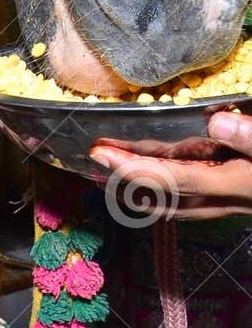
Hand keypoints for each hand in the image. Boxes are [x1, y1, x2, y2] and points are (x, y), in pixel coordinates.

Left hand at [90, 110, 251, 218]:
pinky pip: (175, 203)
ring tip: (102, 169)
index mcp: (229, 185)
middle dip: (120, 178)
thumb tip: (216, 121)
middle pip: (157, 196)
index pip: (171, 179)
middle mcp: (215, 202)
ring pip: (162, 204)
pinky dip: (150, 191)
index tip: (102, 154)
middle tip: (91, 155)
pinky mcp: (218, 203)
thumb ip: (250, 138)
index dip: (133, 168)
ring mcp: (216, 207)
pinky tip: (138, 179)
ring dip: (130, 188)